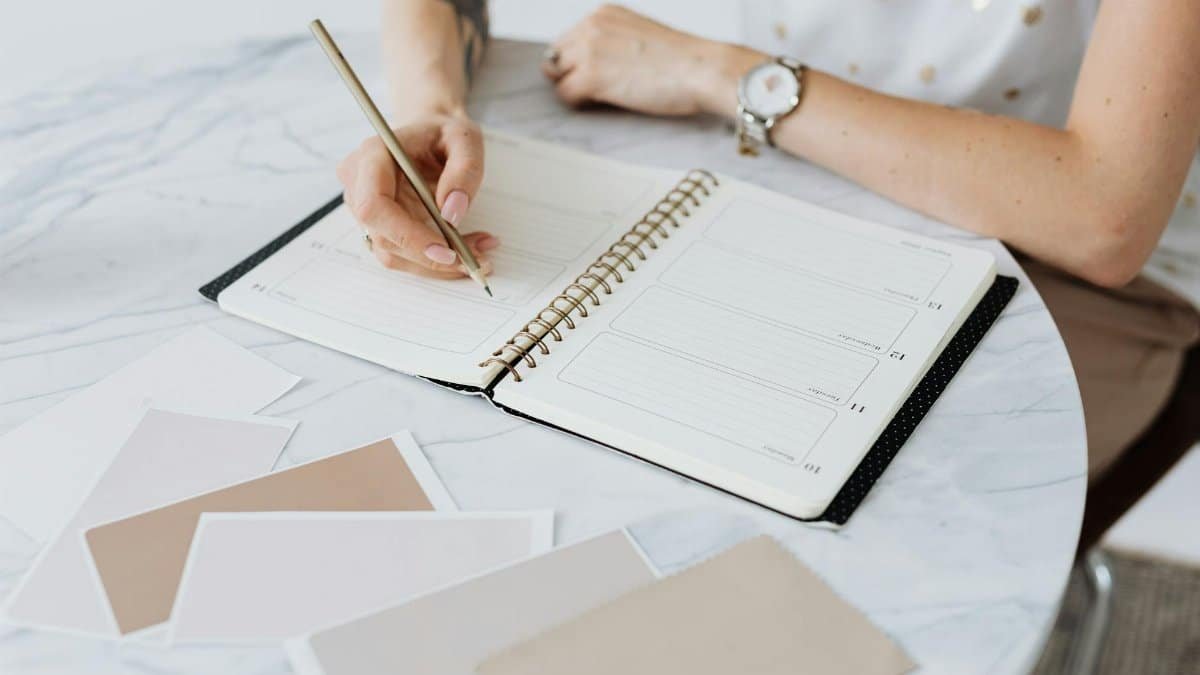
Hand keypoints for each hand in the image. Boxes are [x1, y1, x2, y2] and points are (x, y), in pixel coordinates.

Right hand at [337, 112, 497, 277]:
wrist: (431, 134)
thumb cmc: (444, 133)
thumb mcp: (465, 139)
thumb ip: (464, 170)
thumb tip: (452, 213)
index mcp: (373, 154)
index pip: (374, 205)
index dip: (407, 235)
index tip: (446, 251)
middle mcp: (358, 182)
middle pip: (383, 236)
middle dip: (429, 257)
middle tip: (474, 260)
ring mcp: (363, 207)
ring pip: (391, 253)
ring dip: (435, 264)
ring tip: (478, 252)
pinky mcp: (377, 225)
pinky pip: (401, 253)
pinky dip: (433, 260)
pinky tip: (464, 249)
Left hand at [543, 5, 758, 116]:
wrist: (701, 69)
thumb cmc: (682, 60)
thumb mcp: (639, 35)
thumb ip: (612, 42)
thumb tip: (594, 64)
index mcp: (603, 14)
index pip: (567, 40)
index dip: (576, 62)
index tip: (591, 76)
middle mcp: (591, 27)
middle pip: (556, 57)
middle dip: (569, 74)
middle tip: (594, 91)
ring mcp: (589, 51)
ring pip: (557, 76)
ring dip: (573, 89)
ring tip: (602, 97)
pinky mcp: (592, 76)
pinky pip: (565, 95)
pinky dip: (579, 104)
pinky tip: (604, 104)